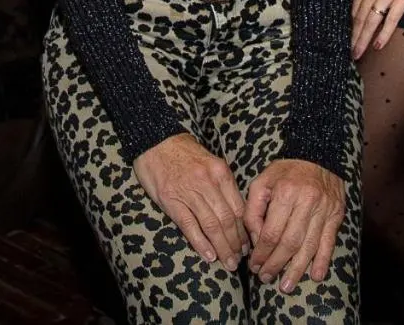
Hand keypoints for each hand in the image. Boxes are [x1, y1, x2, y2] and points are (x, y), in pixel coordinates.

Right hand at [133, 133, 248, 270]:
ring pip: (211, 225)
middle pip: (227, 219)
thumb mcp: (210, 161)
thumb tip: (235, 211)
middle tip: (238, 260)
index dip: (244, 230)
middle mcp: (207, 182)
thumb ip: (222, 184)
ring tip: (228, 262)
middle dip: (235, 243)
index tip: (247, 244)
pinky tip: (209, 256)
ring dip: (222, 247)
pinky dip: (200, 243)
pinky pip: (189, 226)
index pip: (238, 207)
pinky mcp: (171, 200)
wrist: (156, 141)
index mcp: (220, 172)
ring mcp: (188, 191)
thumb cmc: (184, 152)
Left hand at [245, 158, 345, 290]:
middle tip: (266, 278)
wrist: (318, 155)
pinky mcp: (336, 214)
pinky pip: (329, 242)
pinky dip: (323, 261)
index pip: (271, 232)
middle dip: (276, 264)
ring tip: (286, 285)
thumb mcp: (262, 182)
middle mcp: (306, 202)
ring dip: (297, 269)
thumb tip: (254, 240)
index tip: (254, 266)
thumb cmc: (286, 171)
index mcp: (285, 192)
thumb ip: (253, 210)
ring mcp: (324, 209)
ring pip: (309, 246)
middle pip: (290, 242)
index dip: (262, 253)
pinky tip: (316, 276)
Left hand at [351, 0, 403, 57]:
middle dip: (354, 35)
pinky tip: (377, 45)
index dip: (351, 22)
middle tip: (349, 52)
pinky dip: (383, 34)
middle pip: (360, 16)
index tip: (348, 34)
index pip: (355, 5)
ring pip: (371, 21)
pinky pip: (390, 19)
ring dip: (363, 39)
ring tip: (358, 53)